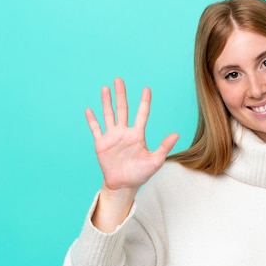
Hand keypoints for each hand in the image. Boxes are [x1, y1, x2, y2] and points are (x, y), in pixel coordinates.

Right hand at [85, 78, 178, 193]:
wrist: (124, 185)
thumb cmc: (141, 174)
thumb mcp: (156, 161)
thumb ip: (165, 147)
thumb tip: (177, 134)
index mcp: (138, 135)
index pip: (142, 114)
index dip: (144, 102)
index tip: (146, 89)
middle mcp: (124, 132)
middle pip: (122, 109)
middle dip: (121, 95)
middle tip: (119, 79)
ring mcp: (112, 137)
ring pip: (109, 115)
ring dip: (106, 102)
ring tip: (105, 88)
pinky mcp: (101, 144)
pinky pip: (96, 129)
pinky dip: (92, 120)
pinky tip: (89, 110)